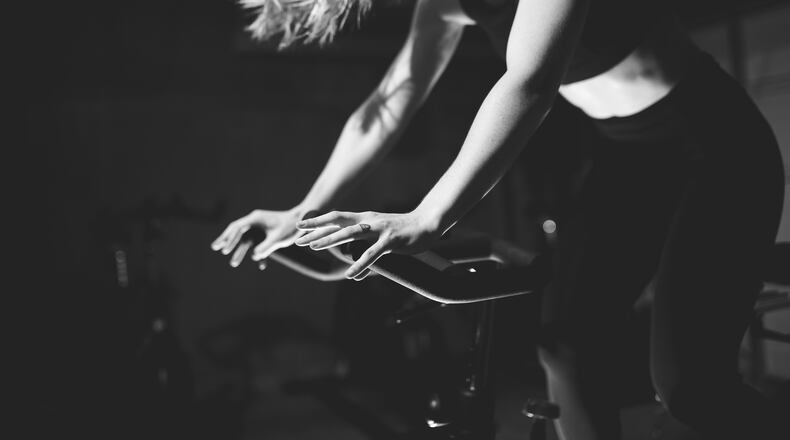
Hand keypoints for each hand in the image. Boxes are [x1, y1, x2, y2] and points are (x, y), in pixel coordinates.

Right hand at [211, 208, 307, 268]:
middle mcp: (255, 221)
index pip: (238, 228)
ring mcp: (260, 227)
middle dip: (226, 240)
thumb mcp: (280, 237)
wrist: (303, 220)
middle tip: (215, 248)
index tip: (225, 250)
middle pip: (236, 230)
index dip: (230, 239)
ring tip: (232, 262)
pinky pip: (256, 242)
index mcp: (256, 218)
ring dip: (239, 249)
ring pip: (245, 238)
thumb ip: (267, 246)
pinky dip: (256, 252)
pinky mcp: (266, 233)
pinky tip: (262, 266)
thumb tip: (255, 256)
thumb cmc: (292, 226)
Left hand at [294, 210, 440, 280]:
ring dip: (331, 240)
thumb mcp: (379, 236)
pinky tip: (351, 274)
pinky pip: (373, 253)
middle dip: (317, 231)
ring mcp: (379, 229)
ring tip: (314, 248)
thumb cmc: (402, 231)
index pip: (336, 218)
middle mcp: (368, 221)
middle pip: (337, 223)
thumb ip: (365, 247)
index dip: (318, 222)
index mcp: (364, 219)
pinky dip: (360, 264)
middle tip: (298, 239)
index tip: (299, 227)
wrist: (427, 224)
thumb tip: (353, 268)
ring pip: (350, 234)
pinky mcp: (391, 240)